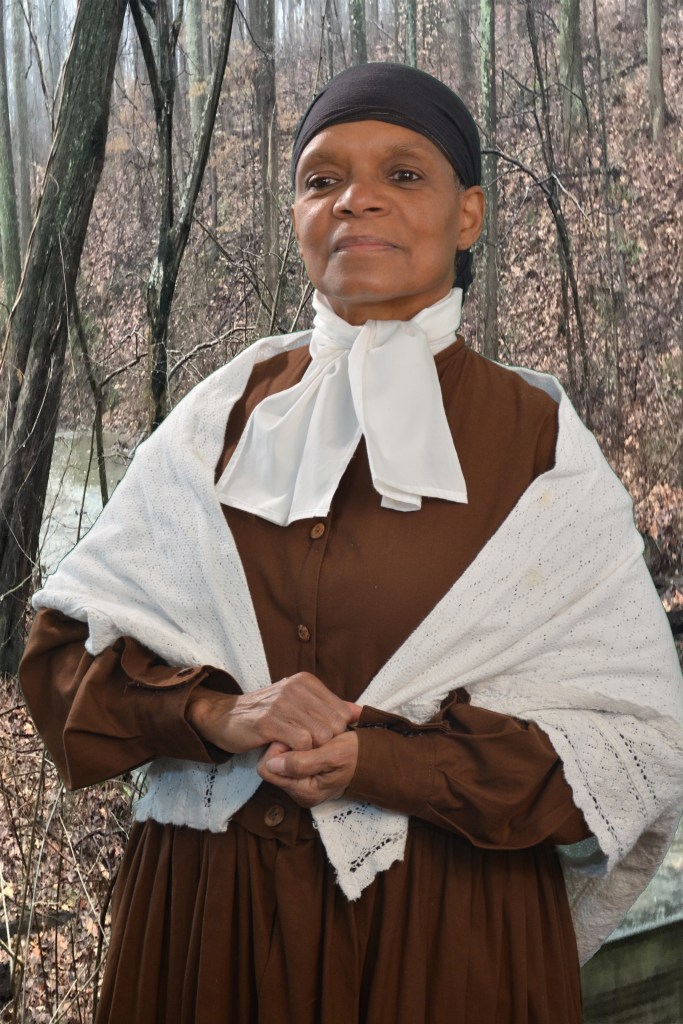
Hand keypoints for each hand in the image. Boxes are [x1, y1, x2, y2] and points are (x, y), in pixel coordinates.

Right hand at [187, 672, 360, 753]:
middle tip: (306, 750)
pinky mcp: (269, 721)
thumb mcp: (299, 704)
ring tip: (294, 751)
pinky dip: (297, 755)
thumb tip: (361, 712)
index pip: (343, 713)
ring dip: (310, 751)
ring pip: (320, 736)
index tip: (319, 741)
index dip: (336, 733)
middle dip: (324, 745)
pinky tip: (284, 752)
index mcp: (307, 682)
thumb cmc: (266, 714)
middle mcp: (296, 687)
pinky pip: (301, 743)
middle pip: (334, 727)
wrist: (225, 717)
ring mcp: (282, 703)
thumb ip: (329, 707)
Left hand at [257, 731, 358, 807]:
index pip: (267, 768)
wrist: (378, 758)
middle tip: (306, 733)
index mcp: (304, 791)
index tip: (297, 737)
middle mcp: (300, 789)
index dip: (278, 748)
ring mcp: (302, 780)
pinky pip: (291, 754)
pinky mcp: (307, 770)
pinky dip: (299, 741)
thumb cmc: (359, 755)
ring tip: (312, 732)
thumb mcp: (333, 755)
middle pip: (272, 762)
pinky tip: (313, 734)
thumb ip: (301, 762)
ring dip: (293, 740)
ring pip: (281, 756)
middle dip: (285, 743)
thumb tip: (271, 764)